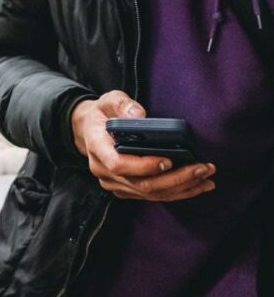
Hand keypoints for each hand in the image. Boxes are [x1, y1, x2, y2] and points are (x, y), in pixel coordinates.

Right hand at [71, 90, 215, 200]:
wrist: (89, 130)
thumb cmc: (102, 114)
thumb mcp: (108, 100)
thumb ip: (122, 105)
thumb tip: (140, 115)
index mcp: (97, 148)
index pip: (118, 164)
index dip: (144, 166)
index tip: (169, 160)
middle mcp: (103, 170)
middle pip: (140, 184)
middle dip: (175, 179)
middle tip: (201, 168)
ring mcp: (113, 183)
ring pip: (149, 193)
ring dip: (180, 188)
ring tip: (205, 178)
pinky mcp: (125, 189)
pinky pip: (151, 196)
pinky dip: (176, 193)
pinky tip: (197, 186)